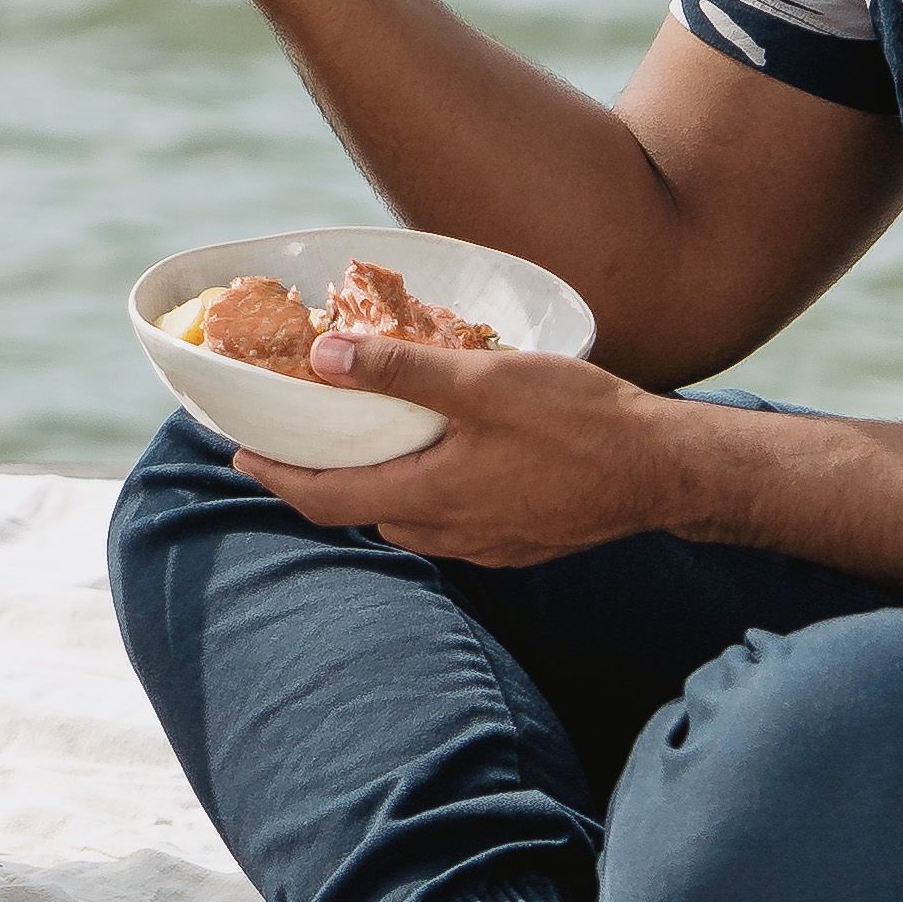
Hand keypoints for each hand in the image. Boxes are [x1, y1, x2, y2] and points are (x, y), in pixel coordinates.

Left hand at [234, 337, 694, 566]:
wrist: (664, 472)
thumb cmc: (579, 421)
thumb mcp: (483, 382)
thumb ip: (401, 371)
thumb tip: (324, 356)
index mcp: (428, 497)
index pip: (324, 498)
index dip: (275, 475)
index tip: (238, 452)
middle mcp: (448, 534)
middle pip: (360, 512)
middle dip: (320, 478)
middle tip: (297, 438)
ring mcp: (486, 545)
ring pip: (406, 520)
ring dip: (375, 486)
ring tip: (363, 441)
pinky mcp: (518, 542)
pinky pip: (448, 524)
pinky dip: (423, 494)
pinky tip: (439, 461)